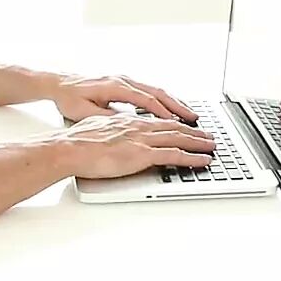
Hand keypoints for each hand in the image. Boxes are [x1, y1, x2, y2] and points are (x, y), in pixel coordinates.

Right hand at [41, 113, 215, 179]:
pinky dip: (192, 157)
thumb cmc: (76, 142)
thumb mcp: (95, 129)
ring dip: (198, 142)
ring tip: (211, 146)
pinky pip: (174, 155)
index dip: (174, 124)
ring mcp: (141, 139)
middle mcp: (137, 126)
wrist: (69, 148)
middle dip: (193, 131)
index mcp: (126, 120)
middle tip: (207, 135)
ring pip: (178, 138)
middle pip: (173, 127)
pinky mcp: (142, 154)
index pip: (157, 121)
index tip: (185, 127)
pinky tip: (203, 160)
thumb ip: (109, 131)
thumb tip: (112, 138)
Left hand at [49, 73, 199, 124]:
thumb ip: (106, 117)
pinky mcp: (124, 85)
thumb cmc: (69, 98)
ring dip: (174, 103)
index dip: (162, 112)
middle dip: (177, 106)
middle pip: (157, 92)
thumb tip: (126, 124)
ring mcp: (125, 81)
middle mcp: (123, 80)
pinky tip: (172, 111)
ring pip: (156, 91)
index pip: (145, 99)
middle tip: (194, 119)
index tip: (176, 123)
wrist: (58, 84)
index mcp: (114, 86)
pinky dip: (164, 101)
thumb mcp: (84, 112)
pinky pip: (149, 92)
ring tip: (190, 116)